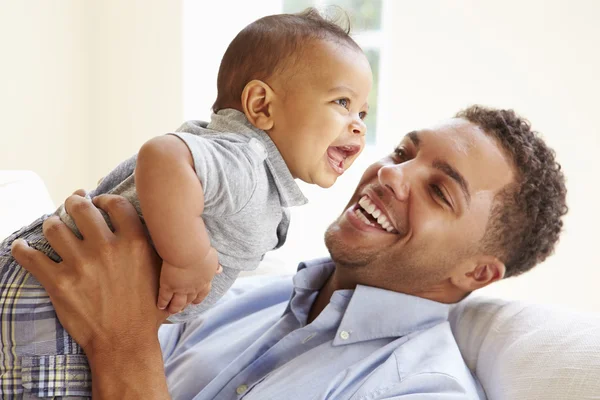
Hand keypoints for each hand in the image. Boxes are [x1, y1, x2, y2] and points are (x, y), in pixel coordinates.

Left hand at [11, 193, 168, 358]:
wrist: (126, 343)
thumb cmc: (147, 311)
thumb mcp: (162, 274)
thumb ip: (153, 249)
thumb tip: (146, 230)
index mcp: (135, 243)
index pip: (115, 204)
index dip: (104, 199)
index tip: (98, 202)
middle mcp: (107, 248)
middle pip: (81, 208)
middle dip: (73, 202)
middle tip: (71, 206)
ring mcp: (81, 265)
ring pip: (54, 227)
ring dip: (51, 223)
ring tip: (52, 226)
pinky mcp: (58, 282)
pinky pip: (30, 256)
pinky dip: (22, 249)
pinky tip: (22, 246)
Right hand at [157, 248, 220, 313]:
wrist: (189, 252)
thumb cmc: (201, 251)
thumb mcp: (212, 257)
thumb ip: (215, 265)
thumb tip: (220, 270)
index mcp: (205, 280)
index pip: (203, 293)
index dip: (198, 298)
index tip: (195, 302)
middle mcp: (194, 288)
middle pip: (189, 300)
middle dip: (185, 305)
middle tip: (181, 309)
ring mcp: (181, 289)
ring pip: (177, 303)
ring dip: (174, 308)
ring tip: (170, 311)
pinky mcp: (168, 287)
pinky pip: (164, 298)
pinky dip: (162, 303)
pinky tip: (160, 306)